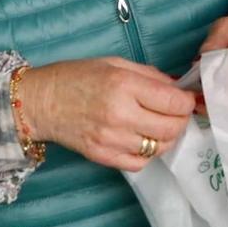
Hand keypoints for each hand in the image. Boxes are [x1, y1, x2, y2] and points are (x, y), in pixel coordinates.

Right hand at [14, 58, 195, 171]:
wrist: (41, 102)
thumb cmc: (76, 77)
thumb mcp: (115, 64)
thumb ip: (150, 76)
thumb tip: (177, 88)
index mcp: (124, 86)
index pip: (174, 101)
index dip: (187, 101)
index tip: (185, 99)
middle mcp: (120, 115)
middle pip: (171, 128)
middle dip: (181, 120)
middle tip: (176, 113)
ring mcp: (111, 139)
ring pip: (159, 147)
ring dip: (166, 137)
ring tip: (158, 125)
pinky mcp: (103, 156)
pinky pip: (140, 162)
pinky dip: (147, 153)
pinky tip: (141, 140)